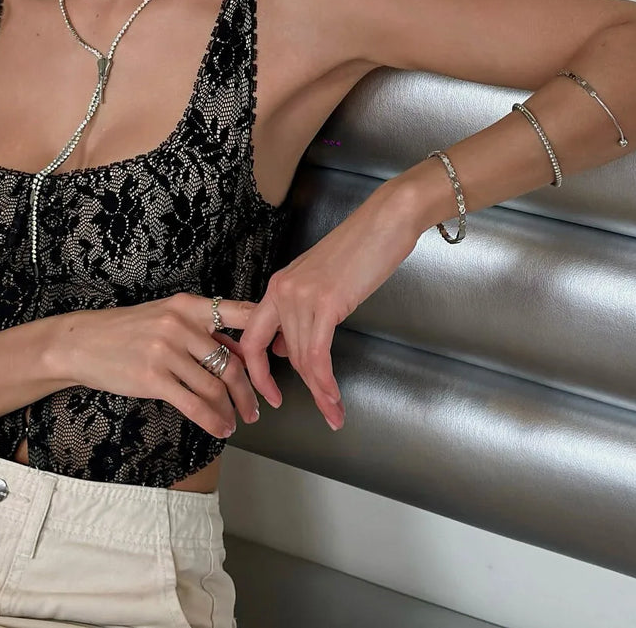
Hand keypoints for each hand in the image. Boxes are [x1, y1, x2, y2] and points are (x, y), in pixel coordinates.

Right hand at [63, 292, 263, 438]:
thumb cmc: (126, 331)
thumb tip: (241, 351)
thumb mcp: (166, 316)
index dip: (265, 336)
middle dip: (249, 392)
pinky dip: (213, 421)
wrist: (82, 342)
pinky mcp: (153, 377)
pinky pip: (195, 405)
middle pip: (232, 363)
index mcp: (188, 305)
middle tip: (257, 408)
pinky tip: (219, 428)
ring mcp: (166, 351)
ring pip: (215, 388)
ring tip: (235, 421)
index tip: (278, 358)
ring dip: (232, 411)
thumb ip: (202, 330)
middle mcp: (180, 324)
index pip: (240, 314)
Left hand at [238, 191, 420, 429]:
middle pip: (273, 352)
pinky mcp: (326, 301)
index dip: (255, 372)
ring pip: (300, 357)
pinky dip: (325, 380)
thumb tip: (285, 349)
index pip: (250, 337)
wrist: (384, 222)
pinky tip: (333, 396)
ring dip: (318, 390)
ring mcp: (301, 295)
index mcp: (278, 286)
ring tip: (332, 412)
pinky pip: (317, 353)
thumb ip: (299, 314)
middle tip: (311, 410)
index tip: (267, 395)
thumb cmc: (359, 250)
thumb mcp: (318, 283)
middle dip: (289, 387)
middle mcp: (282, 290)